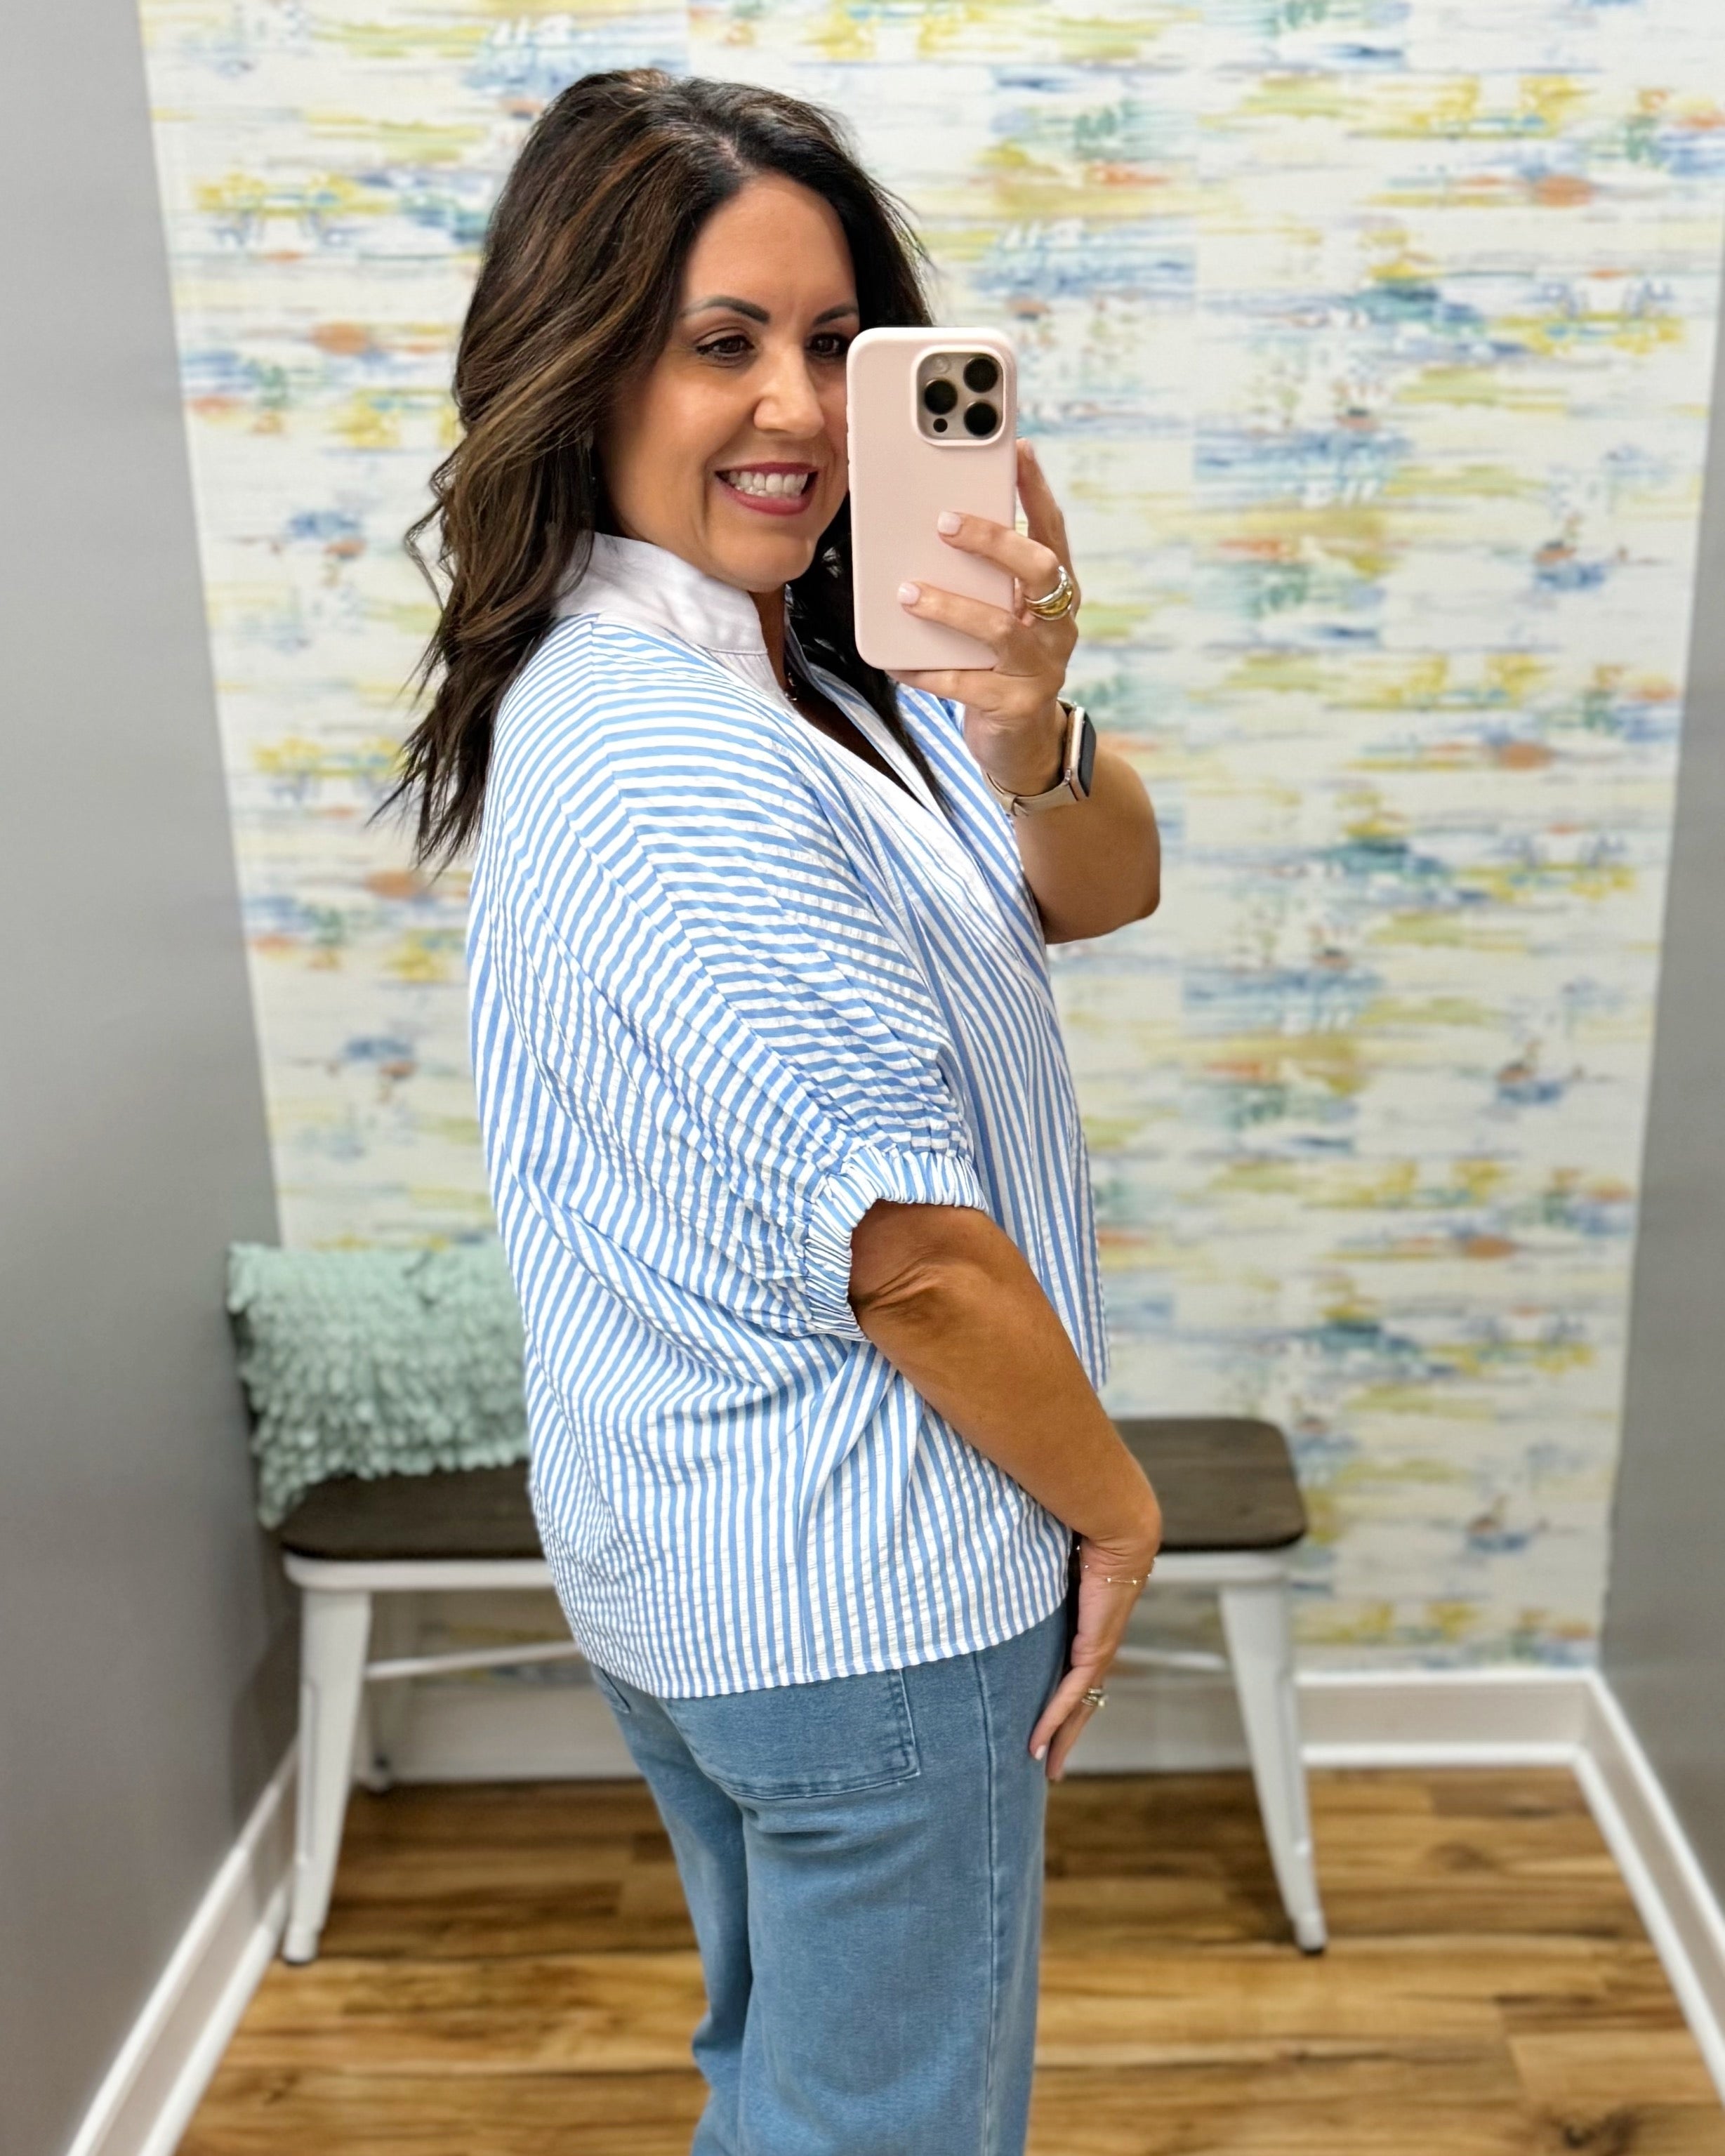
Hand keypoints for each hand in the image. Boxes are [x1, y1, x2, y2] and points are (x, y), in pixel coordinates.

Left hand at [888, 439, 1081, 798]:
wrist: (1021, 746)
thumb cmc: (1000, 665)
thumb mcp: (999, 615)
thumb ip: (981, 579)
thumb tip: (928, 529)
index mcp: (1056, 594)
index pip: (1053, 532)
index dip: (1038, 491)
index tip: (1020, 449)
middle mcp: (1058, 627)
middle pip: (1039, 570)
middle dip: (994, 541)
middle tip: (945, 522)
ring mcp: (1041, 669)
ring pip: (1000, 629)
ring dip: (951, 607)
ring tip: (907, 592)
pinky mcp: (1015, 707)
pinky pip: (964, 685)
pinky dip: (926, 671)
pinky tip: (895, 660)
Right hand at [1029, 1507, 1162, 1781]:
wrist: (1119, 1525)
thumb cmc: (1087, 1529)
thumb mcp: (1054, 1558)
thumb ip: (1034, 1567)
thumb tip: (1003, 1554)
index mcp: (1091, 1624)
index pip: (1076, 1671)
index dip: (1064, 1699)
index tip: (1050, 1721)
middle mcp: (1099, 1642)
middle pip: (1081, 1700)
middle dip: (1066, 1734)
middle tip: (1051, 1765)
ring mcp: (1099, 1648)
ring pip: (1079, 1706)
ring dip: (1061, 1737)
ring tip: (1046, 1766)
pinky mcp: (1095, 1648)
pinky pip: (1071, 1692)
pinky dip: (1055, 1718)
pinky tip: (1039, 1741)